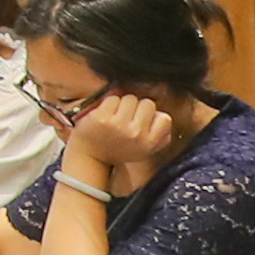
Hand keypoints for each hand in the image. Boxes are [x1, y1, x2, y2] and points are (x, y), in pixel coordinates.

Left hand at [72, 91, 187, 186]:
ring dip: (122, 104)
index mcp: (148, 144)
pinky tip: (104, 115)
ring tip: (115, 117)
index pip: (164, 118)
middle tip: (127, 118)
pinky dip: (108, 103)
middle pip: (147, 103)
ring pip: (130, 98)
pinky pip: (113, 98)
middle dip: (137, 108)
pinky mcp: (102, 117)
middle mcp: (135, 134)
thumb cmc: (118, 150)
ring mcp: (118, 125)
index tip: (143, 121)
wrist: (89, 156)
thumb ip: (160, 136)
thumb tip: (163, 115)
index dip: (153, 116)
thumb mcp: (144, 150)